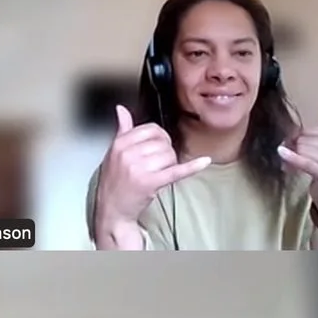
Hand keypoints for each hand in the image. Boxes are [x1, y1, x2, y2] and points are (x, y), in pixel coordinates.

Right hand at [95, 105, 210, 242]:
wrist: (112, 208)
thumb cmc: (115, 180)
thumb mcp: (114, 152)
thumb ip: (122, 129)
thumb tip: (121, 109)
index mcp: (120, 143)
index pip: (151, 129)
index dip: (160, 137)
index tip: (159, 146)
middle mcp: (128, 154)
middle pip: (162, 143)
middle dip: (166, 153)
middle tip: (158, 164)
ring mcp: (138, 168)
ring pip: (170, 156)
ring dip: (171, 164)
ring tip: (159, 173)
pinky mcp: (150, 183)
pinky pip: (176, 171)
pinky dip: (192, 167)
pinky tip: (205, 162)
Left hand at [277, 105, 317, 217]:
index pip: (312, 130)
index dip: (299, 137)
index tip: (294, 146)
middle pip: (306, 139)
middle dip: (294, 147)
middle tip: (290, 159)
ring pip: (304, 149)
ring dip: (292, 158)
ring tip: (291, 167)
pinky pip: (305, 161)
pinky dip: (292, 157)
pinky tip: (281, 153)